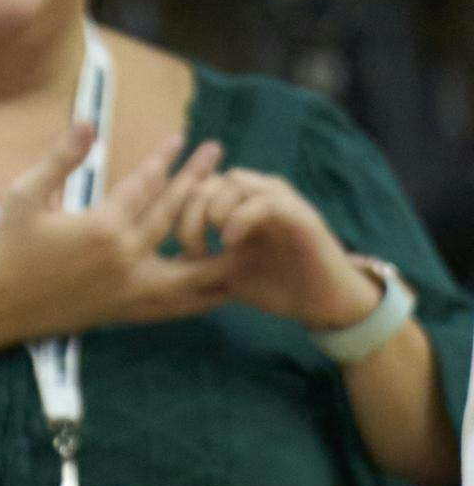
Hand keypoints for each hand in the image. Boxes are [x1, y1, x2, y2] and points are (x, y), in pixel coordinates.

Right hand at [0, 126, 230, 342]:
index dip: (165, 159)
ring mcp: (130, 291)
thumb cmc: (4, 246)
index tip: (182, 138)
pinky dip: (202, 292)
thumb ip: (61, 159)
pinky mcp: (127, 311)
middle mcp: (125, 261)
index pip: (145, 186)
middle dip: (198, 182)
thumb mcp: (24, 195)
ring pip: (192, 269)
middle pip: (175, 215)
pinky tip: (218, 283)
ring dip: (217, 244)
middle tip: (218, 156)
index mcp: (102, 229)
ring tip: (243, 225)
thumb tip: (88, 122)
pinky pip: (178, 304)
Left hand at [188, 169, 381, 330]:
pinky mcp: (300, 215)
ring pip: (235, 181)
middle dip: (190, 212)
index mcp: (235, 204)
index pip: (194, 188)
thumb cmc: (276, 285)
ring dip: (214, 210)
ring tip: (211, 244)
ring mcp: (279, 200)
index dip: (177, 212)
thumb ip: (197, 264)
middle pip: (208, 181)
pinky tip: (230, 242)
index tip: (179, 247)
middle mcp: (256, 194)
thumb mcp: (226, 276)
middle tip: (191, 247)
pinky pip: (266, 200)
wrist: (325, 304)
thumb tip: (160, 263)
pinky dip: (242, 216)